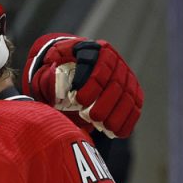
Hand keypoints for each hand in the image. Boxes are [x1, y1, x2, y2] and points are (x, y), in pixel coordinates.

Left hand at [23, 34, 142, 137]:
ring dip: (117, 113)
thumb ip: (49, 74)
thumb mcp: (48, 68)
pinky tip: (118, 132)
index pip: (99, 65)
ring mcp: (125, 75)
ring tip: (105, 126)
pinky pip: (135, 105)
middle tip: (93, 117)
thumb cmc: (55, 72)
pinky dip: (127, 120)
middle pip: (116, 82)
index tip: (79, 100)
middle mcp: (113, 60)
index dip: (92, 84)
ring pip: (128, 94)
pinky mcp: (132, 90)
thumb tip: (53, 77)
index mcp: (93, 50)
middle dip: (105, 102)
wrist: (67, 71)